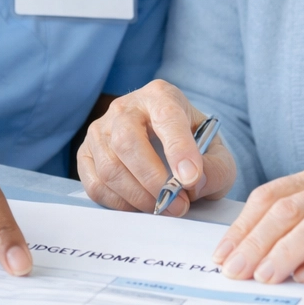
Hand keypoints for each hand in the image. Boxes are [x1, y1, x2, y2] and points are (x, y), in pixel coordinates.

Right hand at [78, 80, 237, 215]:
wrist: (168, 143)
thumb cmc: (193, 146)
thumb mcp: (217, 153)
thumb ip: (215, 169)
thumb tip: (193, 184)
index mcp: (161, 96)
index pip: (167, 117)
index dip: (178, 149)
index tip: (191, 179)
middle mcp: (126, 107)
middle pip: (127, 141)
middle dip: (153, 180)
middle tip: (177, 204)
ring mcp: (101, 129)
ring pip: (109, 167)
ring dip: (138, 197)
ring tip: (163, 208)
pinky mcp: (86, 153)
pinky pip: (95, 184)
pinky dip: (118, 203)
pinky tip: (140, 206)